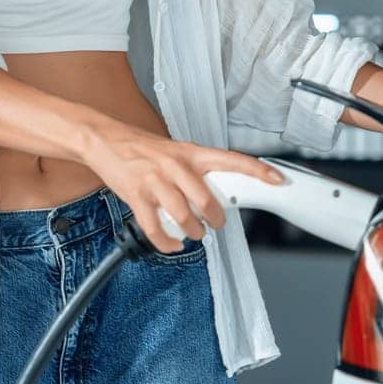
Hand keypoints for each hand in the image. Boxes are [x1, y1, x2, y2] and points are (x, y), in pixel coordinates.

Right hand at [80, 119, 283, 254]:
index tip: (278, 179)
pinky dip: (166, 243)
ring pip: (184, 218)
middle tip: (214, 224)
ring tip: (192, 233)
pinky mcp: (137, 196)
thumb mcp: (173, 150)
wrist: (104, 140)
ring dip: (193, 233)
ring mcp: (155, 182)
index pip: (231, 159)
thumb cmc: (141, 148)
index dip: (257, 170)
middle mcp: (175, 167)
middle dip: (215, 220)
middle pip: (207, 202)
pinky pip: (156, 229)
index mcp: (190, 153)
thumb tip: (214, 194)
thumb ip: (194, 170)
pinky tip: (171, 243)